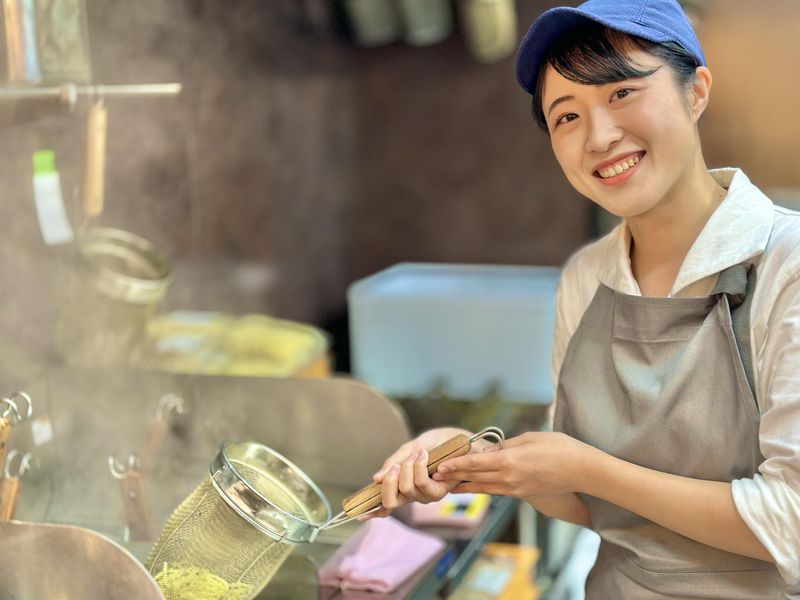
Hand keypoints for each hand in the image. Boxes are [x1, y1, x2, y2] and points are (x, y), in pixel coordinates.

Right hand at [363, 427, 469, 518]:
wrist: (454, 438)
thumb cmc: (431, 445)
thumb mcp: (407, 450)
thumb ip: (392, 464)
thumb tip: (375, 480)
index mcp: (402, 487)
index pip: (386, 505)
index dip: (373, 511)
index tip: (359, 514)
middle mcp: (413, 495)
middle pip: (391, 502)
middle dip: (389, 482)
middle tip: (394, 466)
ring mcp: (426, 495)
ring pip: (406, 489)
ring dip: (408, 467)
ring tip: (418, 452)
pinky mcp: (439, 491)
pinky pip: (422, 484)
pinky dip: (419, 467)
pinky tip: (424, 456)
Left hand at [432, 431, 597, 499]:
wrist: (583, 471)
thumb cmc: (560, 448)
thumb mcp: (531, 438)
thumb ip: (508, 444)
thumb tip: (491, 450)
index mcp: (509, 461)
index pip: (475, 463)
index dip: (456, 465)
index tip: (441, 465)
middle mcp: (509, 478)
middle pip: (475, 477)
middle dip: (455, 476)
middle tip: (437, 476)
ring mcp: (516, 489)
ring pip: (484, 488)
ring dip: (466, 486)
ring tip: (450, 485)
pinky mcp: (523, 494)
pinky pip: (497, 491)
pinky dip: (483, 488)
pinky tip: (474, 487)